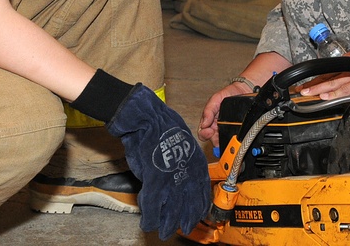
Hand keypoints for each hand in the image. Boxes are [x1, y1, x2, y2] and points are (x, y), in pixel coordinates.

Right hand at [106, 84, 210, 238]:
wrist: (148, 118)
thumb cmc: (162, 127)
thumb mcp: (180, 144)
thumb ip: (181, 162)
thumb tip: (176, 175)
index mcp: (197, 163)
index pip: (201, 191)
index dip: (199, 205)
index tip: (199, 214)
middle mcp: (188, 174)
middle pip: (189, 204)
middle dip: (187, 219)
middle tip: (185, 228)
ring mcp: (172, 179)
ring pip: (173, 210)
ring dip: (168, 223)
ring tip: (164, 232)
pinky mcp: (155, 182)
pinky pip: (153, 206)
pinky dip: (150, 218)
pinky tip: (149, 224)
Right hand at [198, 82, 252, 147]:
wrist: (244, 90)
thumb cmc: (229, 93)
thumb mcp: (216, 98)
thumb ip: (208, 110)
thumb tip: (204, 124)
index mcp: (210, 121)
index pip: (203, 133)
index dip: (204, 134)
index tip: (209, 131)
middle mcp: (218, 127)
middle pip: (213, 139)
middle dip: (214, 139)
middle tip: (217, 135)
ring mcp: (228, 129)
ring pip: (223, 141)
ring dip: (223, 141)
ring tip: (227, 137)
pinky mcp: (237, 130)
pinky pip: (234, 138)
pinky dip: (233, 140)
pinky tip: (234, 138)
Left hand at [297, 45, 349, 99]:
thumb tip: (343, 74)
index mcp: (347, 61)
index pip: (328, 71)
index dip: (316, 79)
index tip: (305, 84)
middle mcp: (347, 66)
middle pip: (327, 77)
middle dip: (313, 84)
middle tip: (300, 90)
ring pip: (333, 83)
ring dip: (319, 89)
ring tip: (308, 93)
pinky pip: (346, 89)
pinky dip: (335, 93)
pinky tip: (326, 97)